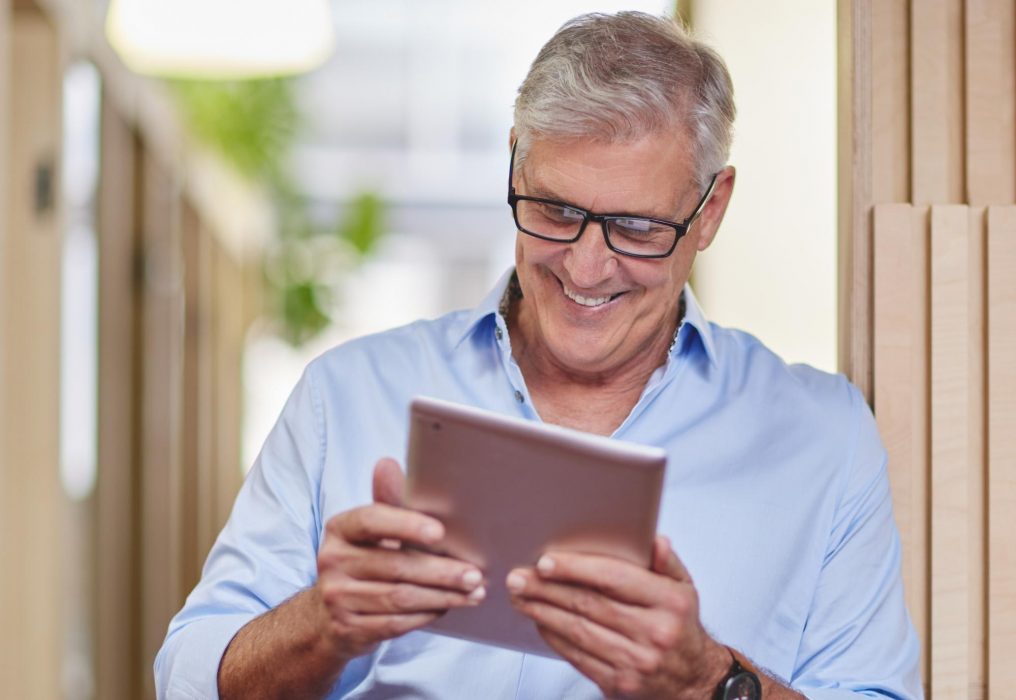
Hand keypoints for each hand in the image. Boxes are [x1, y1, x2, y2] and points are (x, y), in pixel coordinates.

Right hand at [315, 458, 485, 662]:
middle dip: (441, 571)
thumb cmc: (364, 560)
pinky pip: (395, 624)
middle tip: (474, 574)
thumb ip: (387, 501)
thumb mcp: (373, 530)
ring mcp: (337, 597)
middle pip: (395, 565)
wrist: (330, 614)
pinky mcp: (348, 628)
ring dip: (442, 596)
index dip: (406, 525)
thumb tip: (388, 463)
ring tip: (473, 593)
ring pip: (400, 598)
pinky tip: (447, 607)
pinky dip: (427, 615)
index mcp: (340, 528)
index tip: (440, 532)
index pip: (371, 521)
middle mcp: (332, 561)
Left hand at [506, 535, 729, 698]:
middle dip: (547, 589)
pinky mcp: (619, 684)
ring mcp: (637, 662)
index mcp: (670, 602)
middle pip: (589, 604)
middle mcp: (655, 633)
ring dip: (543, 612)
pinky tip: (539, 620)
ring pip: (578, 631)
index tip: (545, 561)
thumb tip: (654, 540)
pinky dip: (554, 637)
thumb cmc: (680, 625)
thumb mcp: (684, 589)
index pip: (615, 579)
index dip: (577, 569)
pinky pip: (578, 657)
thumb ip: (666, 562)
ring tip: (520, 597)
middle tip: (518, 577)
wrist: (693, 682)